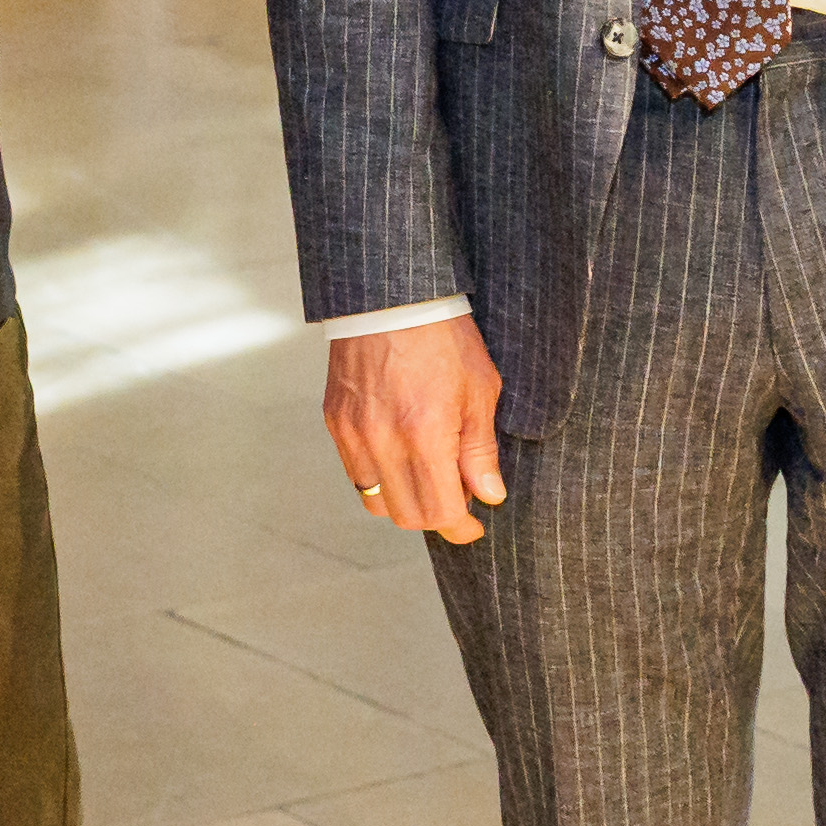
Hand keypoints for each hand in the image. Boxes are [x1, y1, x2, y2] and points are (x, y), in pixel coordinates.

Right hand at [325, 314, 509, 546]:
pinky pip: (356, 472)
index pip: (440, 512)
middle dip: (436, 518)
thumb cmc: (443, 338)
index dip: (462, 528)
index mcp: (425, 435)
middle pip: (407, 516)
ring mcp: (354, 433)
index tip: (475, 525)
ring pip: (376, 501)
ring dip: (404, 502)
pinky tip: (399, 456)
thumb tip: (489, 495)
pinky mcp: (336, 421)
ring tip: (425, 480)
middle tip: (456, 501)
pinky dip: (380, 478)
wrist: (389, 297)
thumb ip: (480, 450)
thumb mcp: (479, 390)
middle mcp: (384, 441)